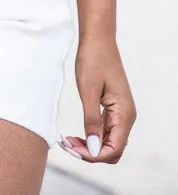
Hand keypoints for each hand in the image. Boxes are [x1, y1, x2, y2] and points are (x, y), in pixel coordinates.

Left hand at [58, 36, 135, 163]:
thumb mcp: (88, 91)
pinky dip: (91, 135)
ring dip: (90, 146)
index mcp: (124, 113)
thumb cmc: (93, 60)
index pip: (113, 149)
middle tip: (67, 146)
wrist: (97, 38)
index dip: (93, 156)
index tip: (72, 150)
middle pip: (113, 149)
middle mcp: (126, 116)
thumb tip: (93, 150)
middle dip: (91, 153)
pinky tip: (76, 134)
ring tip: (68, 141)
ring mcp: (121, 112)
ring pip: (108, 141)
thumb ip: (91, 121)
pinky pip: (105, 130)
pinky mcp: (113, 107)